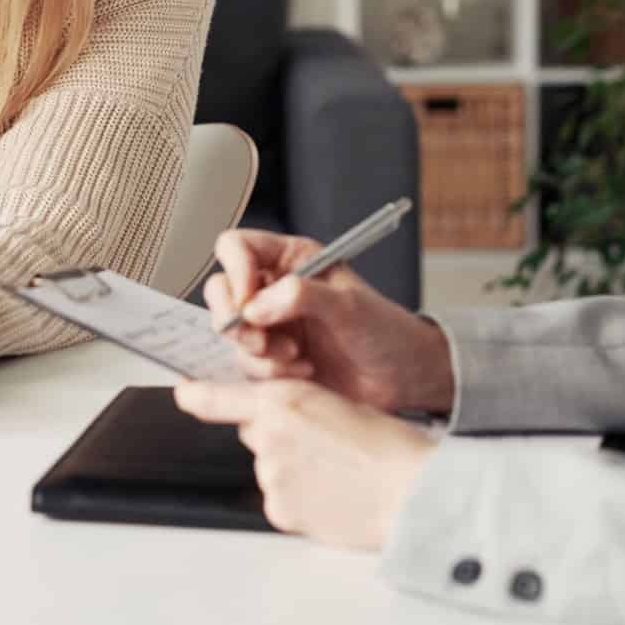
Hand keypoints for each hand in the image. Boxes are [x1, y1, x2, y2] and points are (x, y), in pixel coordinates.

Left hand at [175, 378, 437, 551]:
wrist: (411, 491)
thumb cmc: (388, 446)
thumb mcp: (337, 401)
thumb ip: (295, 405)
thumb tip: (272, 418)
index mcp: (282, 400)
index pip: (215, 396)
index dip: (195, 394)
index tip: (183, 392)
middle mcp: (267, 437)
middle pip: (253, 434)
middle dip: (276, 438)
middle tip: (321, 446)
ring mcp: (270, 477)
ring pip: (270, 469)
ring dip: (292, 471)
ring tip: (336, 474)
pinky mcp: (279, 511)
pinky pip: (281, 501)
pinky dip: (300, 500)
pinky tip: (332, 496)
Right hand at [204, 229, 454, 415]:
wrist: (402, 377)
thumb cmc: (386, 331)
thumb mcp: (349, 306)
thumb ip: (302, 296)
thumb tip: (257, 304)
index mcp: (292, 260)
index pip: (237, 247)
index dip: (235, 271)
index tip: (248, 301)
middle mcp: (274, 288)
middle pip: (222, 291)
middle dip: (236, 320)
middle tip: (262, 340)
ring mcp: (270, 324)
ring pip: (231, 333)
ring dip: (259, 353)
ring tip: (297, 358)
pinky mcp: (271, 359)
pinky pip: (245, 364)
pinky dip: (269, 373)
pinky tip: (302, 372)